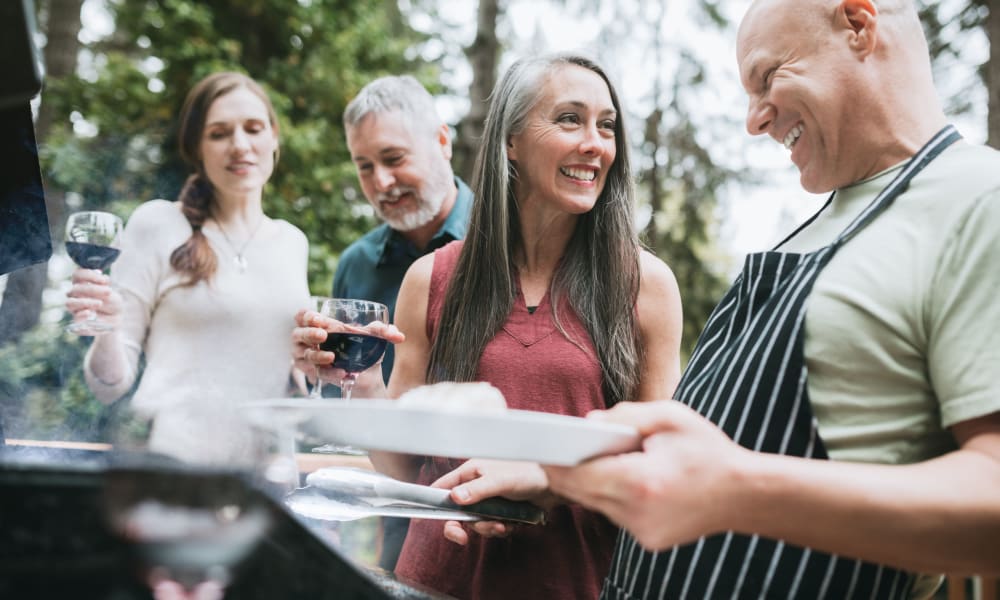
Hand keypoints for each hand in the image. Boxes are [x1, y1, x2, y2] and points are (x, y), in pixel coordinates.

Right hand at [65, 268, 121, 330]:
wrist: (117, 318)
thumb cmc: (112, 303)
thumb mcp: (110, 293)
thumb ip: (102, 287)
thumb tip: (99, 280)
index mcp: (81, 284)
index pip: (77, 275)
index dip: (89, 275)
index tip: (105, 280)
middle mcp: (75, 295)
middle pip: (75, 289)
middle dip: (92, 289)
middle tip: (108, 292)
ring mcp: (75, 308)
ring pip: (70, 303)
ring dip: (86, 301)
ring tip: (100, 303)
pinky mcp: (78, 320)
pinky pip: (74, 317)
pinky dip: (81, 314)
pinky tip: (90, 313)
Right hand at [291, 308, 404, 393]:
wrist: (369, 374)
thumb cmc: (365, 348)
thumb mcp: (374, 336)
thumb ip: (383, 330)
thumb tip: (398, 335)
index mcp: (318, 325)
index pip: (302, 317)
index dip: (306, 316)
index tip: (319, 319)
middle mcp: (309, 341)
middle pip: (298, 334)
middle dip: (309, 333)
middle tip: (323, 335)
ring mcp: (311, 358)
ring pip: (304, 355)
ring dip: (316, 355)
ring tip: (331, 357)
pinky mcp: (318, 374)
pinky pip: (318, 373)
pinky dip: (330, 373)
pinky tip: (342, 373)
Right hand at [430, 459, 554, 545]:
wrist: (555, 484)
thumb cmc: (528, 473)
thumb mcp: (500, 480)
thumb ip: (477, 490)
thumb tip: (455, 499)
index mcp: (471, 472)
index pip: (443, 487)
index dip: (431, 502)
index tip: (419, 518)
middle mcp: (476, 486)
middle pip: (456, 511)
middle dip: (460, 526)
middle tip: (462, 539)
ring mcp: (489, 500)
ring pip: (475, 522)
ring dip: (487, 527)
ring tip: (503, 523)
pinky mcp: (501, 511)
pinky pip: (491, 527)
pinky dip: (500, 528)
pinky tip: (512, 523)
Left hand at [543, 400, 747, 551]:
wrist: (745, 495)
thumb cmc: (709, 451)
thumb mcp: (670, 417)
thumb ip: (625, 414)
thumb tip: (588, 423)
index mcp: (641, 482)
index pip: (581, 475)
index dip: (557, 462)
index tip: (540, 448)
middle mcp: (637, 513)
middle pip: (582, 493)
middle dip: (567, 471)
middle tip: (551, 450)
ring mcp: (643, 532)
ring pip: (597, 504)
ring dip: (591, 483)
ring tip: (585, 458)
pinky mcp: (648, 540)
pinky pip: (616, 514)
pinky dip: (613, 495)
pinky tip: (622, 477)